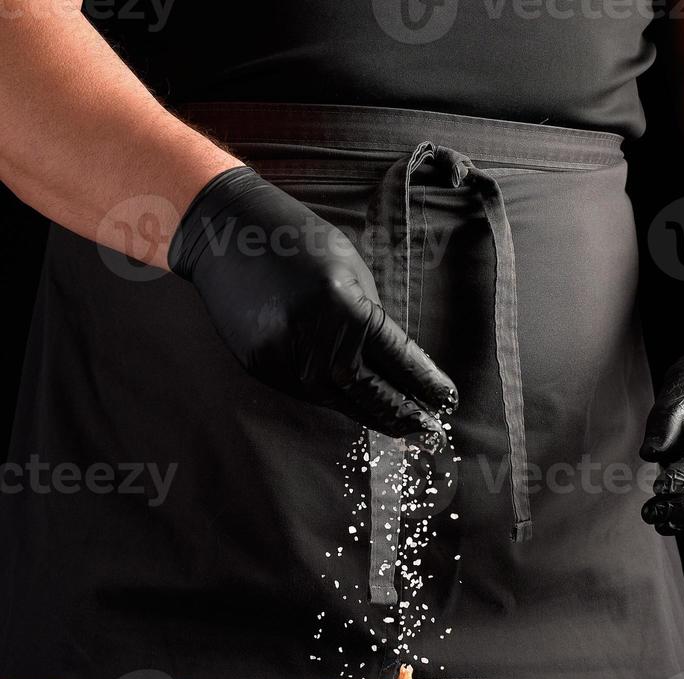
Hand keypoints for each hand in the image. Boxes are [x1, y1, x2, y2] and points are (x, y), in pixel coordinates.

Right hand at [169, 167, 456, 442]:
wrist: (226, 235)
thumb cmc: (297, 241)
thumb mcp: (350, 272)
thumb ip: (372, 319)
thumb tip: (394, 364)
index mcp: (347, 311)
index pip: (400, 363)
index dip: (428, 385)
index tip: (447, 400)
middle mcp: (317, 344)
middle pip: (374, 395)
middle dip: (407, 414)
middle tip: (431, 429)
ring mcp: (287, 362)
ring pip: (343, 403)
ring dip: (376, 417)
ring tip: (402, 425)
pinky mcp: (265, 369)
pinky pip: (312, 394)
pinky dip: (339, 402)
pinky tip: (358, 407)